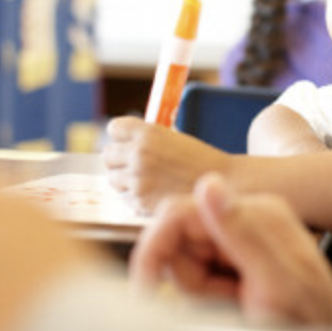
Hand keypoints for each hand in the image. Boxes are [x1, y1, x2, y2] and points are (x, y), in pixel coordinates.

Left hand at [102, 116, 228, 212]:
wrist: (224, 184)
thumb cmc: (202, 161)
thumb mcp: (176, 138)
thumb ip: (149, 139)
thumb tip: (128, 142)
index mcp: (148, 133)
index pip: (115, 128)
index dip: (121, 135)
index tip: (127, 140)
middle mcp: (139, 154)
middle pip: (107, 155)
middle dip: (118, 159)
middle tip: (133, 164)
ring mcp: (137, 180)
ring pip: (113, 179)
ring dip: (125, 180)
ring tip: (146, 181)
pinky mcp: (140, 202)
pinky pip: (126, 198)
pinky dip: (136, 197)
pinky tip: (155, 194)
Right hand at [130, 173, 331, 328]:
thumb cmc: (310, 317)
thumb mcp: (277, 281)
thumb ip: (241, 231)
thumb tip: (208, 183)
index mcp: (257, 211)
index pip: (180, 213)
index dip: (155, 247)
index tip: (145, 286)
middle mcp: (245, 217)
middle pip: (178, 239)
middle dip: (188, 277)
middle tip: (224, 301)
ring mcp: (238, 237)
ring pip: (183, 260)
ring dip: (198, 290)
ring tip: (236, 303)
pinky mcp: (232, 257)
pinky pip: (196, 275)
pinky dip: (205, 295)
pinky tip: (233, 303)